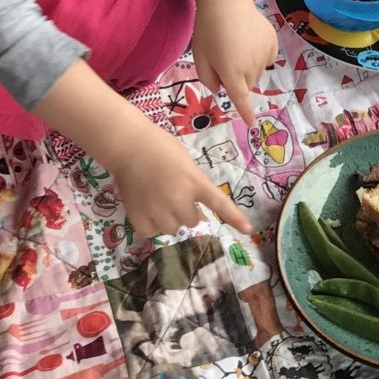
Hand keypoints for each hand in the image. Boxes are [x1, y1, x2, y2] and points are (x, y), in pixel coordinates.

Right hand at [109, 112, 251, 238]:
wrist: (129, 145)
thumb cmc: (160, 147)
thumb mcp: (186, 162)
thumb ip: (193, 183)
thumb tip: (193, 207)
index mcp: (194, 181)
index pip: (219, 203)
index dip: (234, 218)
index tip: (248, 230)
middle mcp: (179, 199)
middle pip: (192, 221)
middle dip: (187, 211)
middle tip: (175, 196)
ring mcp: (159, 210)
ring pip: (172, 228)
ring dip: (169, 219)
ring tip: (158, 199)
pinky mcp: (139, 217)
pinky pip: (151, 233)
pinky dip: (150, 225)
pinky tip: (146, 207)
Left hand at [191, 0, 278, 127]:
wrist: (226, 0)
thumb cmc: (208, 29)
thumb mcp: (200, 57)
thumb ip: (208, 79)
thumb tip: (222, 88)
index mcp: (232, 73)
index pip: (241, 100)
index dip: (247, 113)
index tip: (252, 124)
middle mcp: (251, 68)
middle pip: (246, 84)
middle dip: (237, 78)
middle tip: (224, 56)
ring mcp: (264, 55)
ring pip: (256, 72)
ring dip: (247, 66)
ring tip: (235, 44)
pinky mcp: (272, 44)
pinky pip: (265, 59)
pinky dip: (257, 55)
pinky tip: (248, 39)